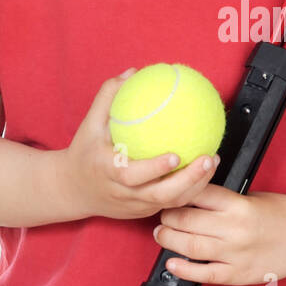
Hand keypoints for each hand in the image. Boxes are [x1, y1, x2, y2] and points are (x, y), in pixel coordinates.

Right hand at [54, 71, 219, 220]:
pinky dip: (191, 188)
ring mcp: (135, 206)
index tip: (175, 154)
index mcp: (107, 172)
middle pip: (159, 195)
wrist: (72, 190)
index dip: (155, 168)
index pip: (131, 176)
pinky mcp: (144, 213)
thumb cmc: (84, 153)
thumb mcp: (89, 124)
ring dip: (196, 185)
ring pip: (170, 202)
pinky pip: (171, 202)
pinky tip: (206, 169)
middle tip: (207, 157)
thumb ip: (108, 97)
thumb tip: (133, 73)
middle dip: (187, 180)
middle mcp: (122, 193)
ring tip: (213, 161)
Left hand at [152, 186, 285, 285]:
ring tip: (162, 234)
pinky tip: (173, 263)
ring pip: (190, 246)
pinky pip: (205, 274)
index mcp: (239, 205)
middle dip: (168, 216)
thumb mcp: (252, 196)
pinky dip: (184, 269)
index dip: (178, 193)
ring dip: (169, 239)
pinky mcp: (239, 274)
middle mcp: (235, 229)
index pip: (197, 194)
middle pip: (186, 220)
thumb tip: (190, 200)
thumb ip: (223, 200)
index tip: (171, 193)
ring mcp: (236, 254)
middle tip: (162, 215)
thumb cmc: (281, 212)